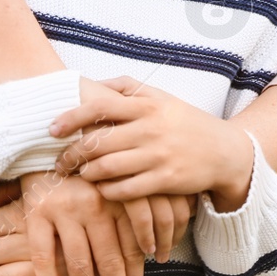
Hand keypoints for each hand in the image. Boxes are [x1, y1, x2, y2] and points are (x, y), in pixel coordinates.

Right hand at [19, 170, 139, 275]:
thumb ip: (131, 216)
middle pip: (110, 257)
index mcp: (118, 197)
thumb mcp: (114, 188)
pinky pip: (43, 257)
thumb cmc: (86, 175)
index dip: (135, 275)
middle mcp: (95, 202)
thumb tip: (150, 257)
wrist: (46, 148)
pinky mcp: (36, 213)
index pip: (132, 245)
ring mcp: (64, 208)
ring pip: (79, 262)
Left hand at [52, 76, 254, 207]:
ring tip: (82, 175)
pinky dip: (108, 191)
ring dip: (87, 174)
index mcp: (148, 105)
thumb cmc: (186, 122)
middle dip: (72, 155)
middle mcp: (151, 128)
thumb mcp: (163, 97)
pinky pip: (125, 190)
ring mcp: (159, 156)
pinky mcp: (166, 180)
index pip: (100, 107)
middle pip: (97, 142)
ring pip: (107, 168)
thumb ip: (129, 88)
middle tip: (61, 162)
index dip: (71, 117)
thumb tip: (94, 84)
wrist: (225, 151)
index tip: (52, 129)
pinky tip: (103, 189)